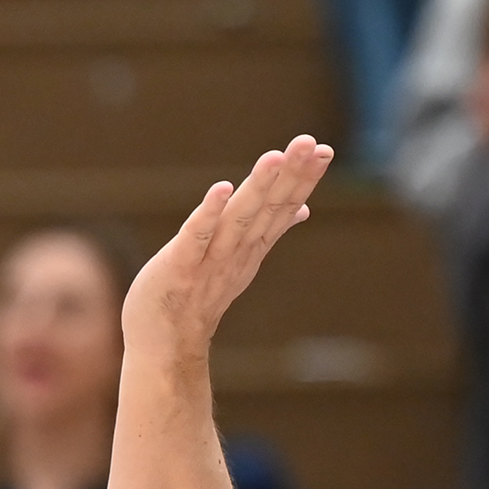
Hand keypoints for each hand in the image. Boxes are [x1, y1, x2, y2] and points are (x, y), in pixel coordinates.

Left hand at [121, 136, 332, 368]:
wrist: (165, 346)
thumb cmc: (199, 298)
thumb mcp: (240, 261)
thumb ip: (269, 232)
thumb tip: (301, 209)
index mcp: (251, 247)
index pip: (283, 207)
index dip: (303, 179)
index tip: (323, 149)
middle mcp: (236, 252)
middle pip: (267, 208)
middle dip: (290, 174)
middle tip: (310, 141)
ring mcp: (209, 260)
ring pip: (238, 219)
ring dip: (256, 188)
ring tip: (274, 157)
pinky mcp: (178, 267)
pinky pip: (195, 238)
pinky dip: (208, 214)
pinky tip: (221, 188)